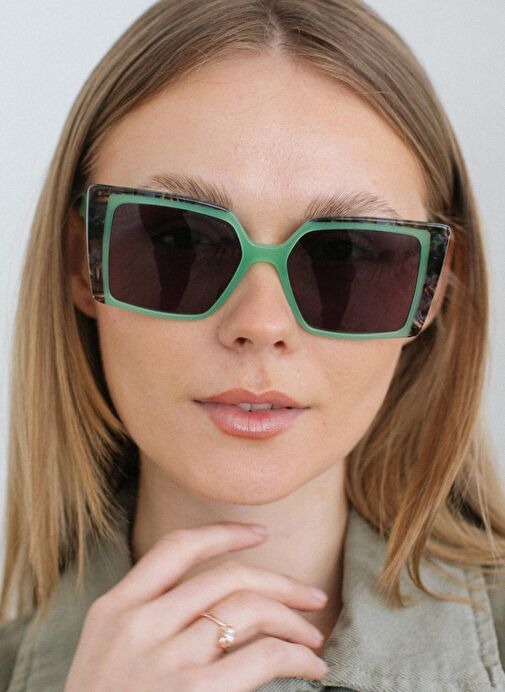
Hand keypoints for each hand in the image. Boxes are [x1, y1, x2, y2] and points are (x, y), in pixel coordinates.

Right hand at [64, 521, 328, 690]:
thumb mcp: (108, 650)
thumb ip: (147, 616)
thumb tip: (220, 600)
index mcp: (114, 608)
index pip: (176, 547)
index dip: (224, 532)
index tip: (260, 533)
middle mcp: (140, 624)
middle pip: (227, 576)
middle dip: (280, 582)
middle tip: (312, 595)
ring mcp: (167, 659)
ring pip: (249, 608)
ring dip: (293, 620)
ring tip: (312, 637)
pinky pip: (264, 655)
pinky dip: (297, 656)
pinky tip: (310, 666)